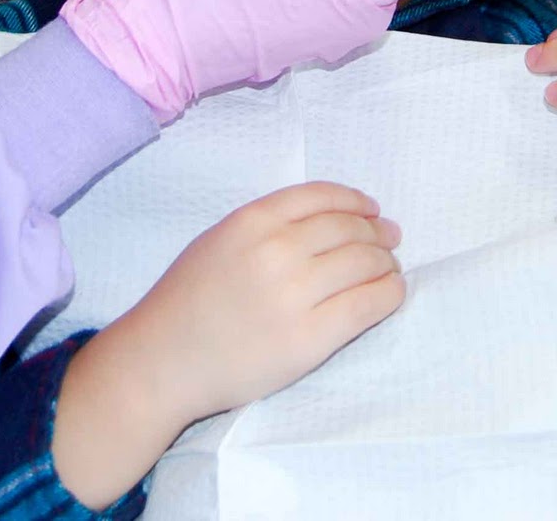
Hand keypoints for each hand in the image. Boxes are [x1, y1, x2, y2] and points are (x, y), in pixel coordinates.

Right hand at [52, 183, 403, 507]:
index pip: (322, 197)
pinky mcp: (311, 338)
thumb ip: (266, 224)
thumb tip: (326, 220)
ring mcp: (295, 294)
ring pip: (365, 263)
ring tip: (390, 268)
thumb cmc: (186, 300)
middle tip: (389, 238)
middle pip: (349, 229)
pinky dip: (389, 293)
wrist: (164, 360)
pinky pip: (368, 305)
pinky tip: (391, 293)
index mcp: (252, 221)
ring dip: (386, 262)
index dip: (355, 200)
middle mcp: (276, 250)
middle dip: (376, 231)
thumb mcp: (218, 240)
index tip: (370, 209)